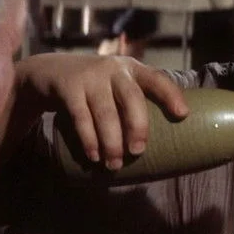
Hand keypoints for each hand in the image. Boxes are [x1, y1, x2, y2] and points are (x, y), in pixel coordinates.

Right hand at [14, 53, 188, 169]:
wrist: (50, 71)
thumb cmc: (94, 86)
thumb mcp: (115, 84)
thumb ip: (134, 101)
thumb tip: (163, 143)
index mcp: (132, 69)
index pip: (156, 79)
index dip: (170, 95)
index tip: (183, 114)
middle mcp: (113, 69)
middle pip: (131, 98)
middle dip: (137, 127)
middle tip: (138, 151)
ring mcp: (90, 77)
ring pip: (106, 113)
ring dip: (111, 142)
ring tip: (114, 165)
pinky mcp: (69, 87)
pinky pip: (81, 117)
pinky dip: (89, 139)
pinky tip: (94, 155)